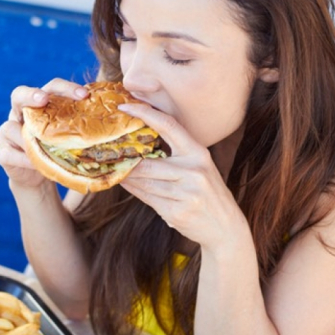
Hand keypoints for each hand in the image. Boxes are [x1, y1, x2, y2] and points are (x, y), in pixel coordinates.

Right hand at [0, 78, 87, 188]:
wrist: (38, 176)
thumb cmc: (58, 151)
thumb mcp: (70, 138)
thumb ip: (83, 127)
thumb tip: (121, 120)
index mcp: (40, 105)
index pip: (51, 88)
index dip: (65, 88)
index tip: (84, 94)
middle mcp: (20, 113)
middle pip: (19, 94)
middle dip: (30, 95)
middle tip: (42, 99)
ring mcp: (7, 131)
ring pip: (10, 128)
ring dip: (26, 136)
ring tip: (43, 146)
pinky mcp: (1, 152)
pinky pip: (8, 153)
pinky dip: (23, 159)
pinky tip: (35, 164)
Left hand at [118, 103, 249, 252]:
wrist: (226, 228)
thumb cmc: (208, 193)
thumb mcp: (199, 168)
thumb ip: (176, 155)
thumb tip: (140, 144)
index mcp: (199, 154)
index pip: (169, 126)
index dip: (145, 113)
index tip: (125, 106)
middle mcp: (194, 171)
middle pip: (148, 163)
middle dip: (126, 161)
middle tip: (108, 152)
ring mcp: (186, 194)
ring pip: (144, 182)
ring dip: (126, 177)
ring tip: (114, 169)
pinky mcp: (177, 212)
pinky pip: (147, 198)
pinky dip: (134, 190)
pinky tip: (125, 183)